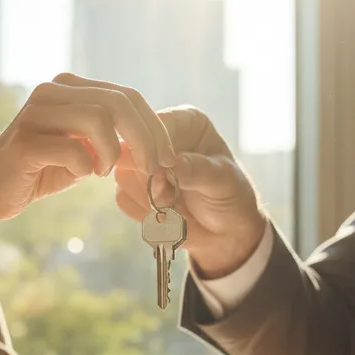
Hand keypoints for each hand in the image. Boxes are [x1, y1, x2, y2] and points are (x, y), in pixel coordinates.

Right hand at [0, 73, 175, 223]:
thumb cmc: (42, 170)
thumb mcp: (85, 150)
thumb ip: (114, 139)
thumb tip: (158, 146)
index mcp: (70, 87)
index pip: (127, 96)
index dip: (155, 128)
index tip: (168, 159)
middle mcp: (53, 91)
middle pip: (119, 103)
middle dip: (147, 140)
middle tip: (155, 170)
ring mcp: (36, 112)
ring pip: (99, 119)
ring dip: (113, 152)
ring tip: (104, 171)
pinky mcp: (25, 141)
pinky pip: (73, 149)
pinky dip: (87, 166)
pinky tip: (81, 174)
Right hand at [110, 103, 267, 278]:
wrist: (226, 232)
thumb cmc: (232, 197)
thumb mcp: (222, 180)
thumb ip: (195, 170)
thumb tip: (167, 164)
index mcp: (185, 123)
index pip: (153, 125)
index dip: (152, 150)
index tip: (164, 175)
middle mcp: (160, 138)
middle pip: (130, 149)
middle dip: (149, 180)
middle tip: (169, 197)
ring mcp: (143, 163)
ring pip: (122, 176)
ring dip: (147, 198)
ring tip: (174, 207)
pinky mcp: (134, 188)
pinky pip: (122, 198)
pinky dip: (143, 212)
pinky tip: (165, 214)